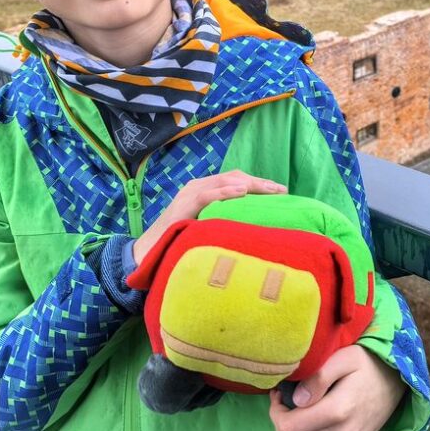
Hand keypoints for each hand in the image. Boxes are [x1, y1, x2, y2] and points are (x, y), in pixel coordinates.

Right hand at [132, 170, 285, 263]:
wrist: (148, 253)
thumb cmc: (179, 242)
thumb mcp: (207, 227)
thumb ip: (224, 220)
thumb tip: (253, 227)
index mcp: (205, 190)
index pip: (236, 180)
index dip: (259, 184)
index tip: (281, 192)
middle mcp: (198, 187)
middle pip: (234, 177)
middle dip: (260, 183)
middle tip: (282, 191)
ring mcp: (189, 194)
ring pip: (224, 181)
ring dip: (250, 184)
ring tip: (270, 189)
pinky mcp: (183, 205)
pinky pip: (207, 195)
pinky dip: (225, 192)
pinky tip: (242, 193)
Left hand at [269, 345, 405, 430]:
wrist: (396, 379)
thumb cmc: (367, 362)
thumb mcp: (344, 357)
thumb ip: (318, 377)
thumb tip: (296, 399)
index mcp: (338, 411)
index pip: (288, 427)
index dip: (276, 411)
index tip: (279, 393)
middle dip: (282, 420)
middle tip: (285, 398)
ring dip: (295, 429)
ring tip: (297, 407)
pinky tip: (312, 415)